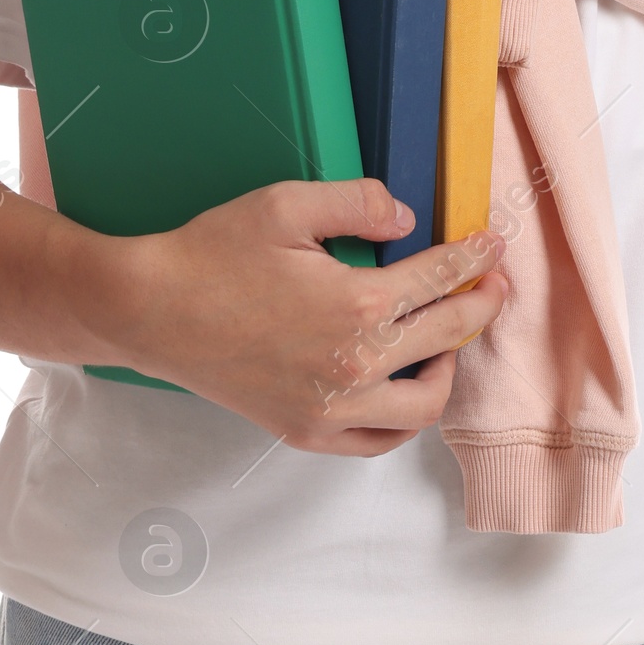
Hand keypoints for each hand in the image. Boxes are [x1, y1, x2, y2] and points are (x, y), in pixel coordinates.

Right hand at [82, 177, 508, 454]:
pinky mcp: (304, 432)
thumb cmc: (213, 253)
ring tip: (445, 336)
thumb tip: (407, 219)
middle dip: (480, 305)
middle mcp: (354, 367)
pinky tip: (403, 385)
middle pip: (448, 338)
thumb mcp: (286, 205)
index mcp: (357, 306)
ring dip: (448, 367)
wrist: (150, 310)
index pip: (440, 280)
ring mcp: (330, 410)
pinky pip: (378, 441)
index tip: (493, 245)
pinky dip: (404, 417)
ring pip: (424, 404)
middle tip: (492, 283)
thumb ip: (357, 202)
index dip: (475, 258)